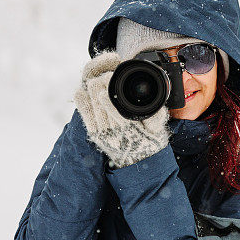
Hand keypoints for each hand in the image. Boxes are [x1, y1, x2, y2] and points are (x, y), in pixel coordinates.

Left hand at [73, 51, 169, 167]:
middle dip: (102, 87)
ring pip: (93, 108)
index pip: (116, 111)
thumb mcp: (159, 132)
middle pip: (101, 105)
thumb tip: (156, 107)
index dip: (110, 93)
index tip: (110, 78)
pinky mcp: (95, 135)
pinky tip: (80, 92)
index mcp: (130, 132)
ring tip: (97, 80)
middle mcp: (114, 134)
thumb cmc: (150, 145)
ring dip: (93, 92)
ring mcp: (103, 135)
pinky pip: (85, 117)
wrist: (139, 165)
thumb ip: (157, 119)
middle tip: (106, 75)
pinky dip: (82, 103)